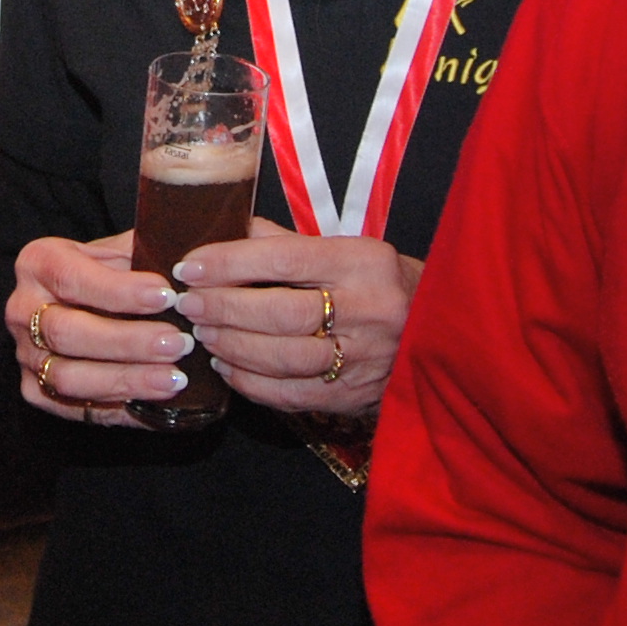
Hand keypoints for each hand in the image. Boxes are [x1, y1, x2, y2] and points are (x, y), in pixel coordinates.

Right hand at [6, 230, 186, 424]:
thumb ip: (144, 254)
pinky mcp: (36, 391)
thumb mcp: (121, 252)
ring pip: (69, 377)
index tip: (167, 296)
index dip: (120, 291)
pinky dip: (121, 407)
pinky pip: (77, 408)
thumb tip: (188, 269)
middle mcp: (22, 310)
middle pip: (67, 333)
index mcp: (38, 264)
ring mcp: (26, 354)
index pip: (72, 278)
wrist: (84, 302)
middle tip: (177, 343)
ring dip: (126, 379)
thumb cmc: (109, 273)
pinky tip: (157, 402)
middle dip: (127, 341)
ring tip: (174, 378)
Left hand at [172, 222, 414, 421]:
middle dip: (225, 308)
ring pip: (283, 357)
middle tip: (189, 304)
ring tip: (203, 334)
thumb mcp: (347, 251)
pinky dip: (250, 382)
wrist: (437, 332)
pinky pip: (291, 394)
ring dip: (232, 346)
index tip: (191, 267)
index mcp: (363, 263)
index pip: (285, 258)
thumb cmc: (379, 284)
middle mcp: (368, 310)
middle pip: (281, 312)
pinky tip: (226, 367)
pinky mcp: (353, 395)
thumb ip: (288, 243)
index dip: (231, 262)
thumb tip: (230, 230)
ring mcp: (363, 358)